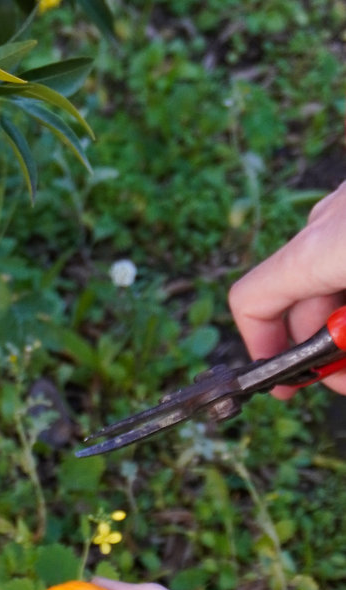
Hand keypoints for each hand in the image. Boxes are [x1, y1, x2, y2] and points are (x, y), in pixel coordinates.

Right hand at [229, 181, 345, 396]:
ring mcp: (345, 206)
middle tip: (343, 374)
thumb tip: (335, 374)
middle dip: (313, 343)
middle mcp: (324, 223)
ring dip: (341, 317)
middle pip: (295, 296)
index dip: (262, 350)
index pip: (252, 302)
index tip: (288, 383)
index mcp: (316, 251)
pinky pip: (343, 252)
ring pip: (325, 274)